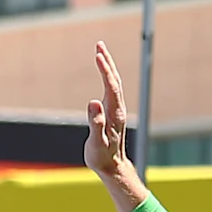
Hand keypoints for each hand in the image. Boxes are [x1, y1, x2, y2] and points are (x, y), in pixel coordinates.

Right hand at [83, 43, 146, 205]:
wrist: (113, 167)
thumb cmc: (102, 157)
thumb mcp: (96, 142)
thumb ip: (95, 123)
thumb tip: (93, 102)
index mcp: (114, 113)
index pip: (110, 86)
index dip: (105, 69)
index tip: (98, 55)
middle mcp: (118, 108)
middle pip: (114, 80)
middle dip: (107, 61)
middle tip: (99, 44)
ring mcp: (116, 110)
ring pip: (114, 83)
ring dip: (108, 66)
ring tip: (100, 51)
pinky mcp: (113, 112)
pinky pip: (111, 89)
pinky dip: (107, 76)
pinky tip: (103, 72)